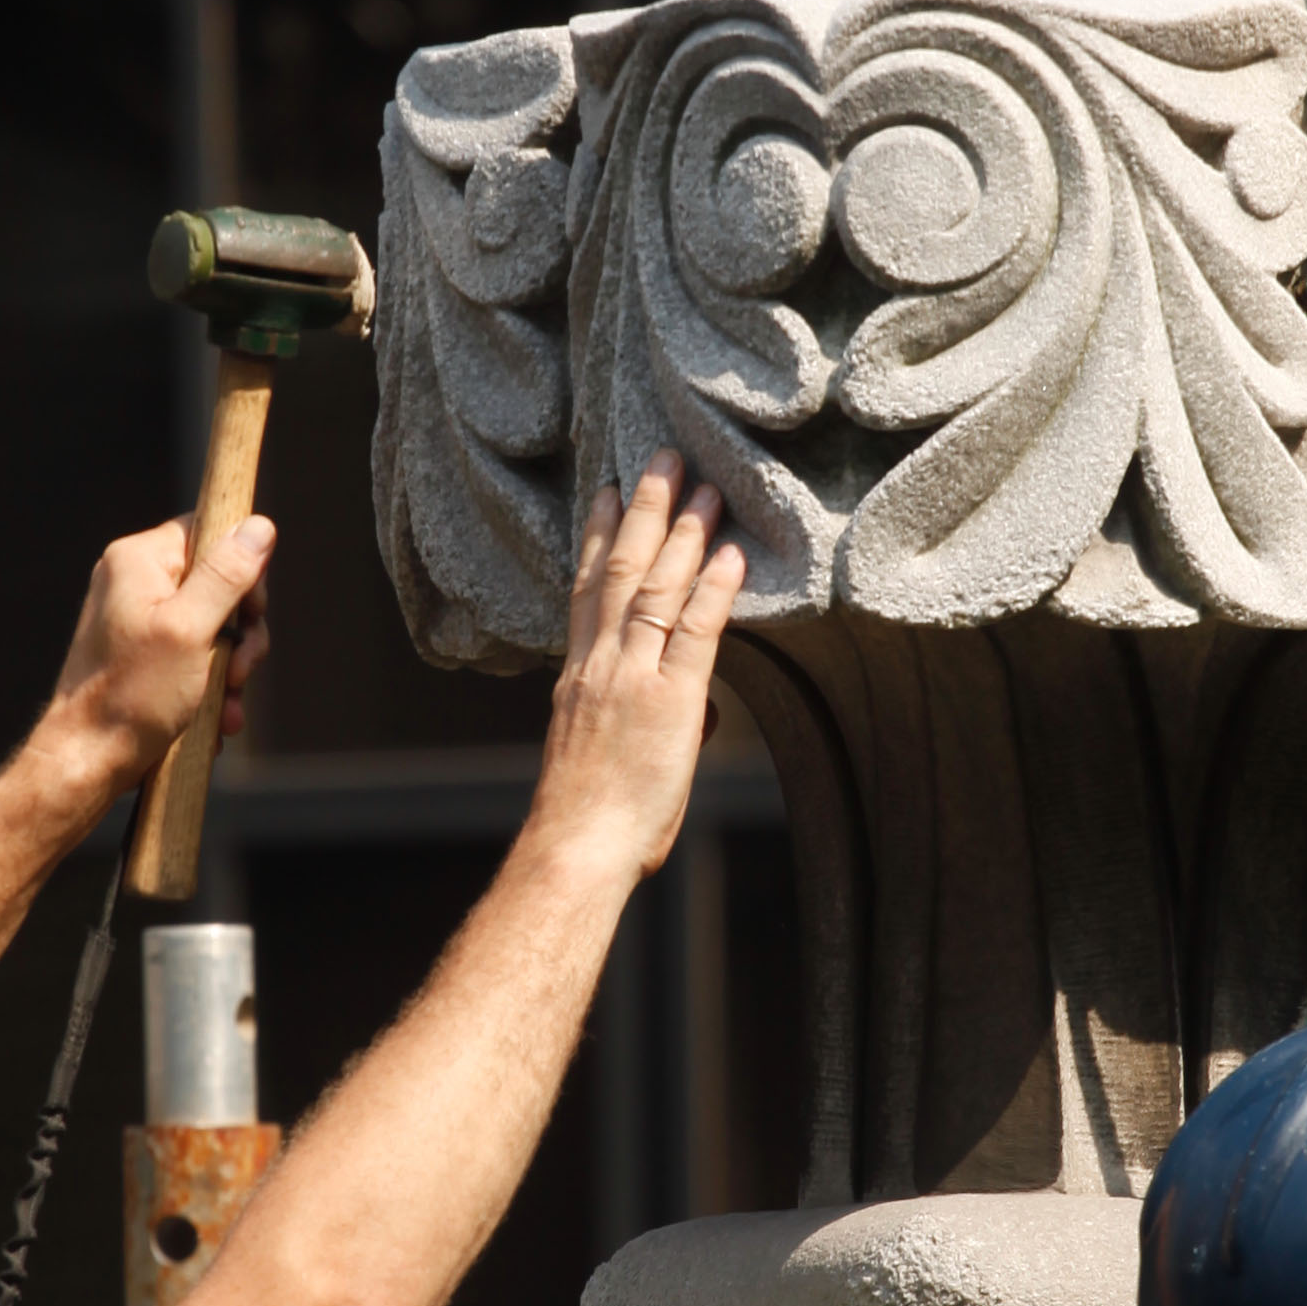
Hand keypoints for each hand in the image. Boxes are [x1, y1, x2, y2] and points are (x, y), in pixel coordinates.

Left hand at [35, 511, 276, 802]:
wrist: (87, 759)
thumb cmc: (130, 697)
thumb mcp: (191, 631)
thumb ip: (226, 575)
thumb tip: (259, 526)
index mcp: (138, 560)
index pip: (210, 532)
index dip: (241, 571)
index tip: (249, 614)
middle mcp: (135, 580)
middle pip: (218, 581)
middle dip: (240, 631)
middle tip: (238, 671)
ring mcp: (138, 617)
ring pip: (214, 623)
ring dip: (231, 666)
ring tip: (227, 703)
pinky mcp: (144, 652)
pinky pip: (196, 652)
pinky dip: (211, 683)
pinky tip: (217, 716)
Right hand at [531, 467, 744, 886]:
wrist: (576, 847)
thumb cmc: (590, 820)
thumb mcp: (608, 754)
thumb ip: (655, 719)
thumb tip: (702, 710)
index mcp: (577, 674)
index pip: (588, 589)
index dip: (599, 535)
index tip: (608, 490)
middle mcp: (599, 663)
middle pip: (622, 569)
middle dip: (644, 509)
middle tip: (663, 458)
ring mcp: (632, 677)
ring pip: (657, 587)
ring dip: (683, 530)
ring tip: (704, 483)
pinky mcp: (669, 701)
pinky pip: (695, 633)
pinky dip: (713, 589)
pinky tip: (730, 553)